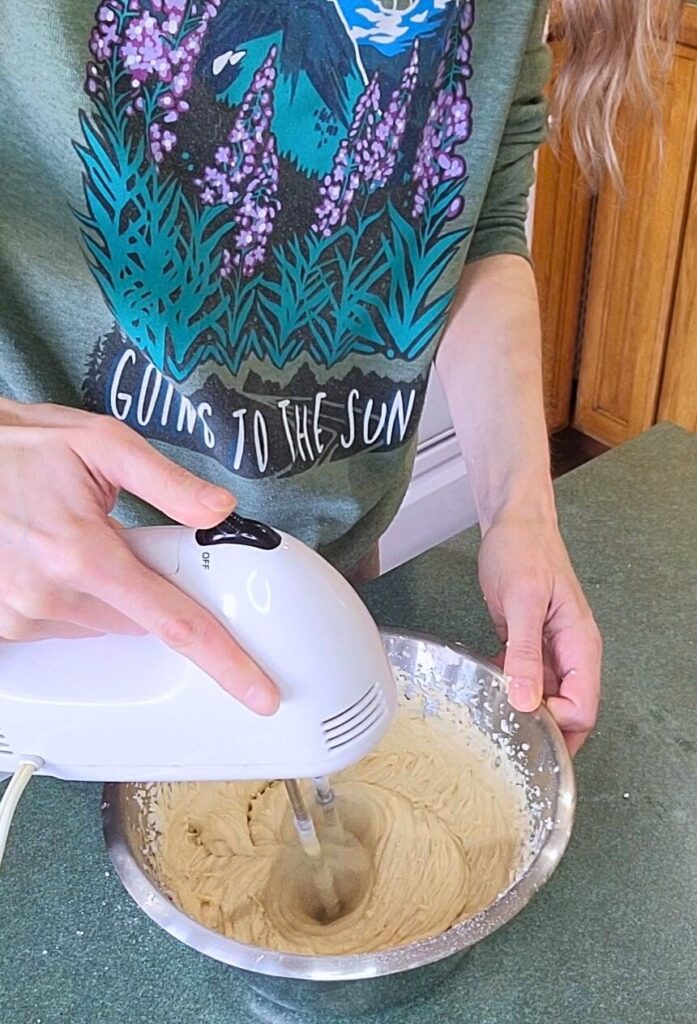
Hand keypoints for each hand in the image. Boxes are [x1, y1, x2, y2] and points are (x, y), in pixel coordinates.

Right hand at [0, 398, 278, 714]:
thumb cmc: (19, 449)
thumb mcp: (100, 444)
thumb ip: (167, 481)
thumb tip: (220, 510)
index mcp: (84, 554)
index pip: (174, 622)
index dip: (224, 659)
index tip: (258, 691)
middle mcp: (50, 594)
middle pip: (139, 620)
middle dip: (141, 584)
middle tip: (114, 537)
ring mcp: (21, 615)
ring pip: (101, 624)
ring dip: (103, 590)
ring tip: (69, 538)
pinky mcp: (3, 625)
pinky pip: (62, 625)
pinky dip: (69, 596)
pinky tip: (48, 556)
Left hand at [478, 518, 601, 754]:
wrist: (514, 523)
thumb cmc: (524, 550)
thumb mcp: (522, 600)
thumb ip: (526, 653)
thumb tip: (527, 700)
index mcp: (580, 645)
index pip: (582, 709)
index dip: (554, 724)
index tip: (519, 720)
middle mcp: (570, 653)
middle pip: (567, 712)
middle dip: (541, 728)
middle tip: (504, 730)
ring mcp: (550, 651)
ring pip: (544, 700)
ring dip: (522, 711)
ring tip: (492, 714)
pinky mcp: (529, 646)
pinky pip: (525, 681)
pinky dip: (509, 690)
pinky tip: (488, 688)